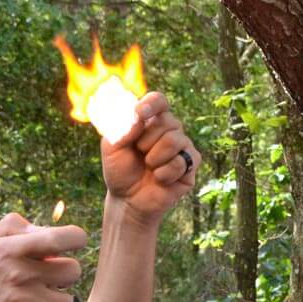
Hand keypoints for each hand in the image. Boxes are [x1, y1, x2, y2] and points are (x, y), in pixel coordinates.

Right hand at [0, 213, 85, 301]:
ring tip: (39, 296)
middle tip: (50, 275)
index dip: (76, 238)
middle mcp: (21, 274)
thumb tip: (45, 229)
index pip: (59, 238)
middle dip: (65, 272)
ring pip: (67, 300)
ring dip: (56, 299)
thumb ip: (16, 225)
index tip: (73, 241)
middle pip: (73, 270)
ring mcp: (25, 301)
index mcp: (13, 249)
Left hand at [100, 91, 198, 223]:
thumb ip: (121, 128)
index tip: (140, 113)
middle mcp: (170, 130)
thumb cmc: (120, 170)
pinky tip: (158, 179)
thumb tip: (138, 116)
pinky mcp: (191, 165)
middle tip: (139, 153)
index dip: (152, 104)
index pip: (158, 101)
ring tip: (148, 167)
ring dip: (154, 157)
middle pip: (168, 121)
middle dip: (146, 140)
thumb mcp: (112, 147)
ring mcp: (182, 147)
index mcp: (151, 120)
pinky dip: (164, 173)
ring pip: (174, 140)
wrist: (127, 200)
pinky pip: (181, 162)